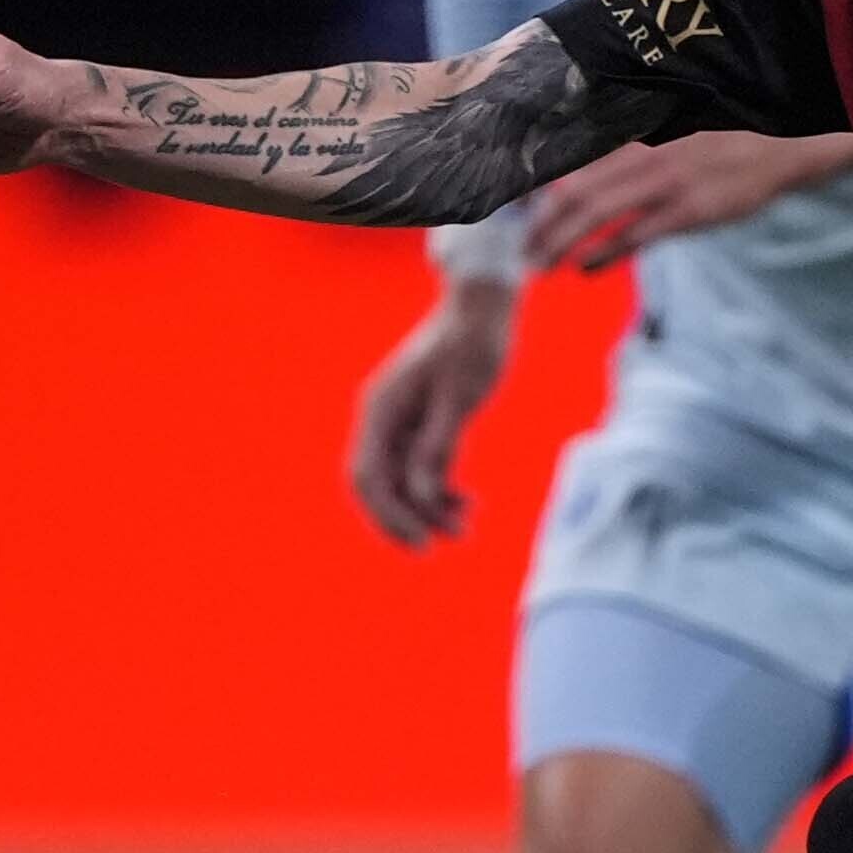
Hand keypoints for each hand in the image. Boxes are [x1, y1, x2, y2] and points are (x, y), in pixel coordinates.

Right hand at [348, 282, 515, 546]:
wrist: (484, 307)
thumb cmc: (474, 343)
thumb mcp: (460, 396)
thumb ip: (438, 444)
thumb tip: (420, 493)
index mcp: (381, 408)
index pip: (367, 476)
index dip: (388, 515)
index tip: (420, 540)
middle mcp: (381, 417)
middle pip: (377, 485)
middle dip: (404, 518)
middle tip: (438, 544)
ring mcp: (398, 421)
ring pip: (400, 481)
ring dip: (427, 507)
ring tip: (466, 523)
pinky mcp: (419, 424)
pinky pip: (418, 469)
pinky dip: (438, 489)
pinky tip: (466, 502)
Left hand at [522, 131, 844, 270]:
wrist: (781, 142)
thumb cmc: (726, 135)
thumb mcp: (675, 128)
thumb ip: (633, 142)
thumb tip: (589, 166)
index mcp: (637, 132)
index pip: (574, 157)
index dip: (539, 182)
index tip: (511, 203)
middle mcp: (643, 154)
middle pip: (574, 191)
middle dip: (541, 223)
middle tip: (521, 248)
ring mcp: (665, 182)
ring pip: (595, 215)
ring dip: (561, 242)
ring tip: (539, 264)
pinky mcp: (688, 210)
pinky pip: (635, 236)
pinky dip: (605, 254)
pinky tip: (584, 268)